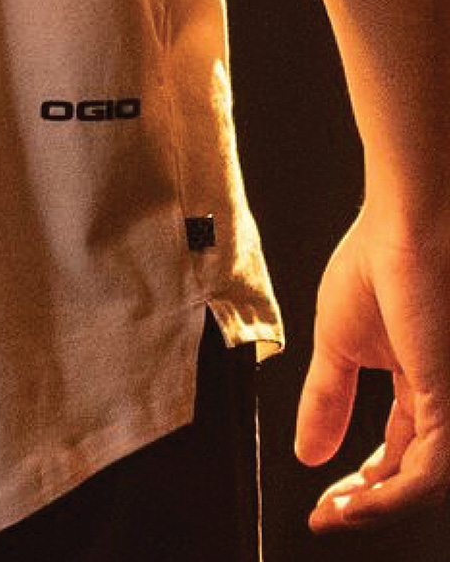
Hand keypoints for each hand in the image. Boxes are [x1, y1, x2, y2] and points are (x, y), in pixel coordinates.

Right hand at [295, 209, 449, 532]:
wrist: (402, 226)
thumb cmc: (373, 267)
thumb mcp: (338, 346)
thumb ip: (325, 399)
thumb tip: (306, 448)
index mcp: (420, 380)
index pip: (400, 449)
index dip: (364, 480)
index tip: (326, 499)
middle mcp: (442, 394)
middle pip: (413, 472)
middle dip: (370, 501)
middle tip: (329, 516)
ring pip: (426, 482)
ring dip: (378, 507)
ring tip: (336, 515)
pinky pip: (431, 469)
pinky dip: (391, 495)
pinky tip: (354, 502)